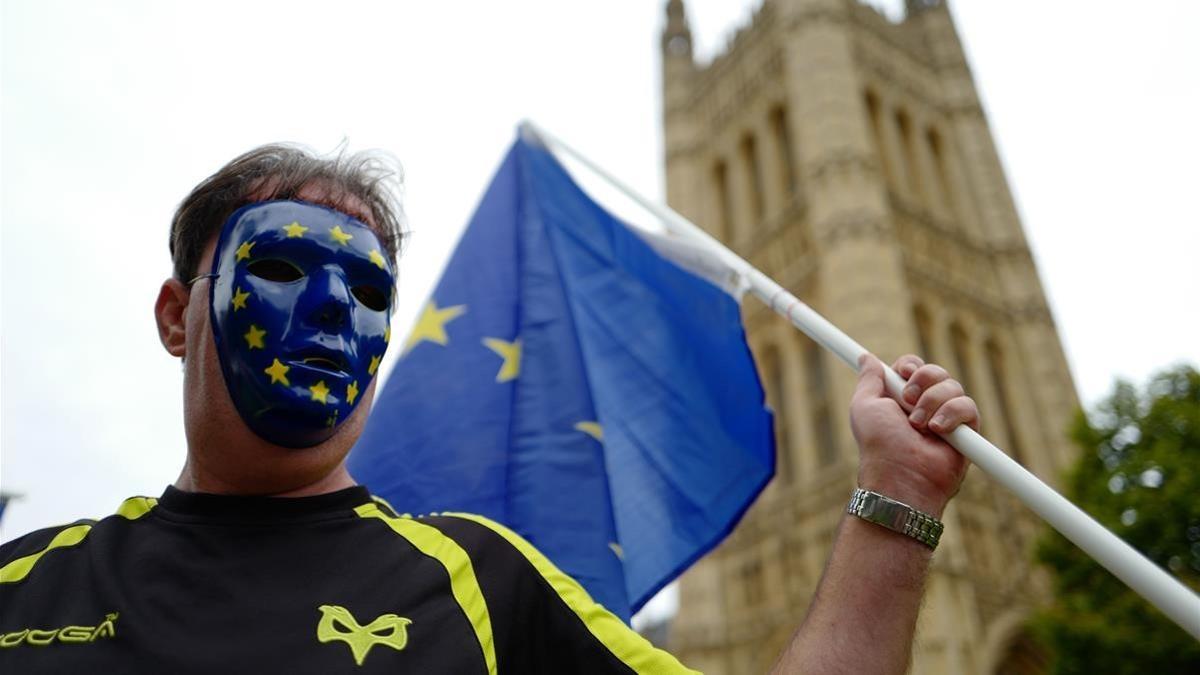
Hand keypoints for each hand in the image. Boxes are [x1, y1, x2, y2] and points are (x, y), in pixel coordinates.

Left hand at [849, 354, 975, 515]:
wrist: (900, 474)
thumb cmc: (878, 444)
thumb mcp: (865, 406)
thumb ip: (869, 380)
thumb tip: (865, 357)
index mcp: (902, 398)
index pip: (914, 367)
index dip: (911, 366)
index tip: (903, 373)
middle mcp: (925, 405)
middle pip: (936, 371)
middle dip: (922, 381)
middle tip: (907, 402)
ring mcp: (947, 418)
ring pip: (953, 386)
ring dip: (932, 402)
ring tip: (919, 426)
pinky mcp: (966, 432)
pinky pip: (968, 406)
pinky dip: (952, 414)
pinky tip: (938, 431)